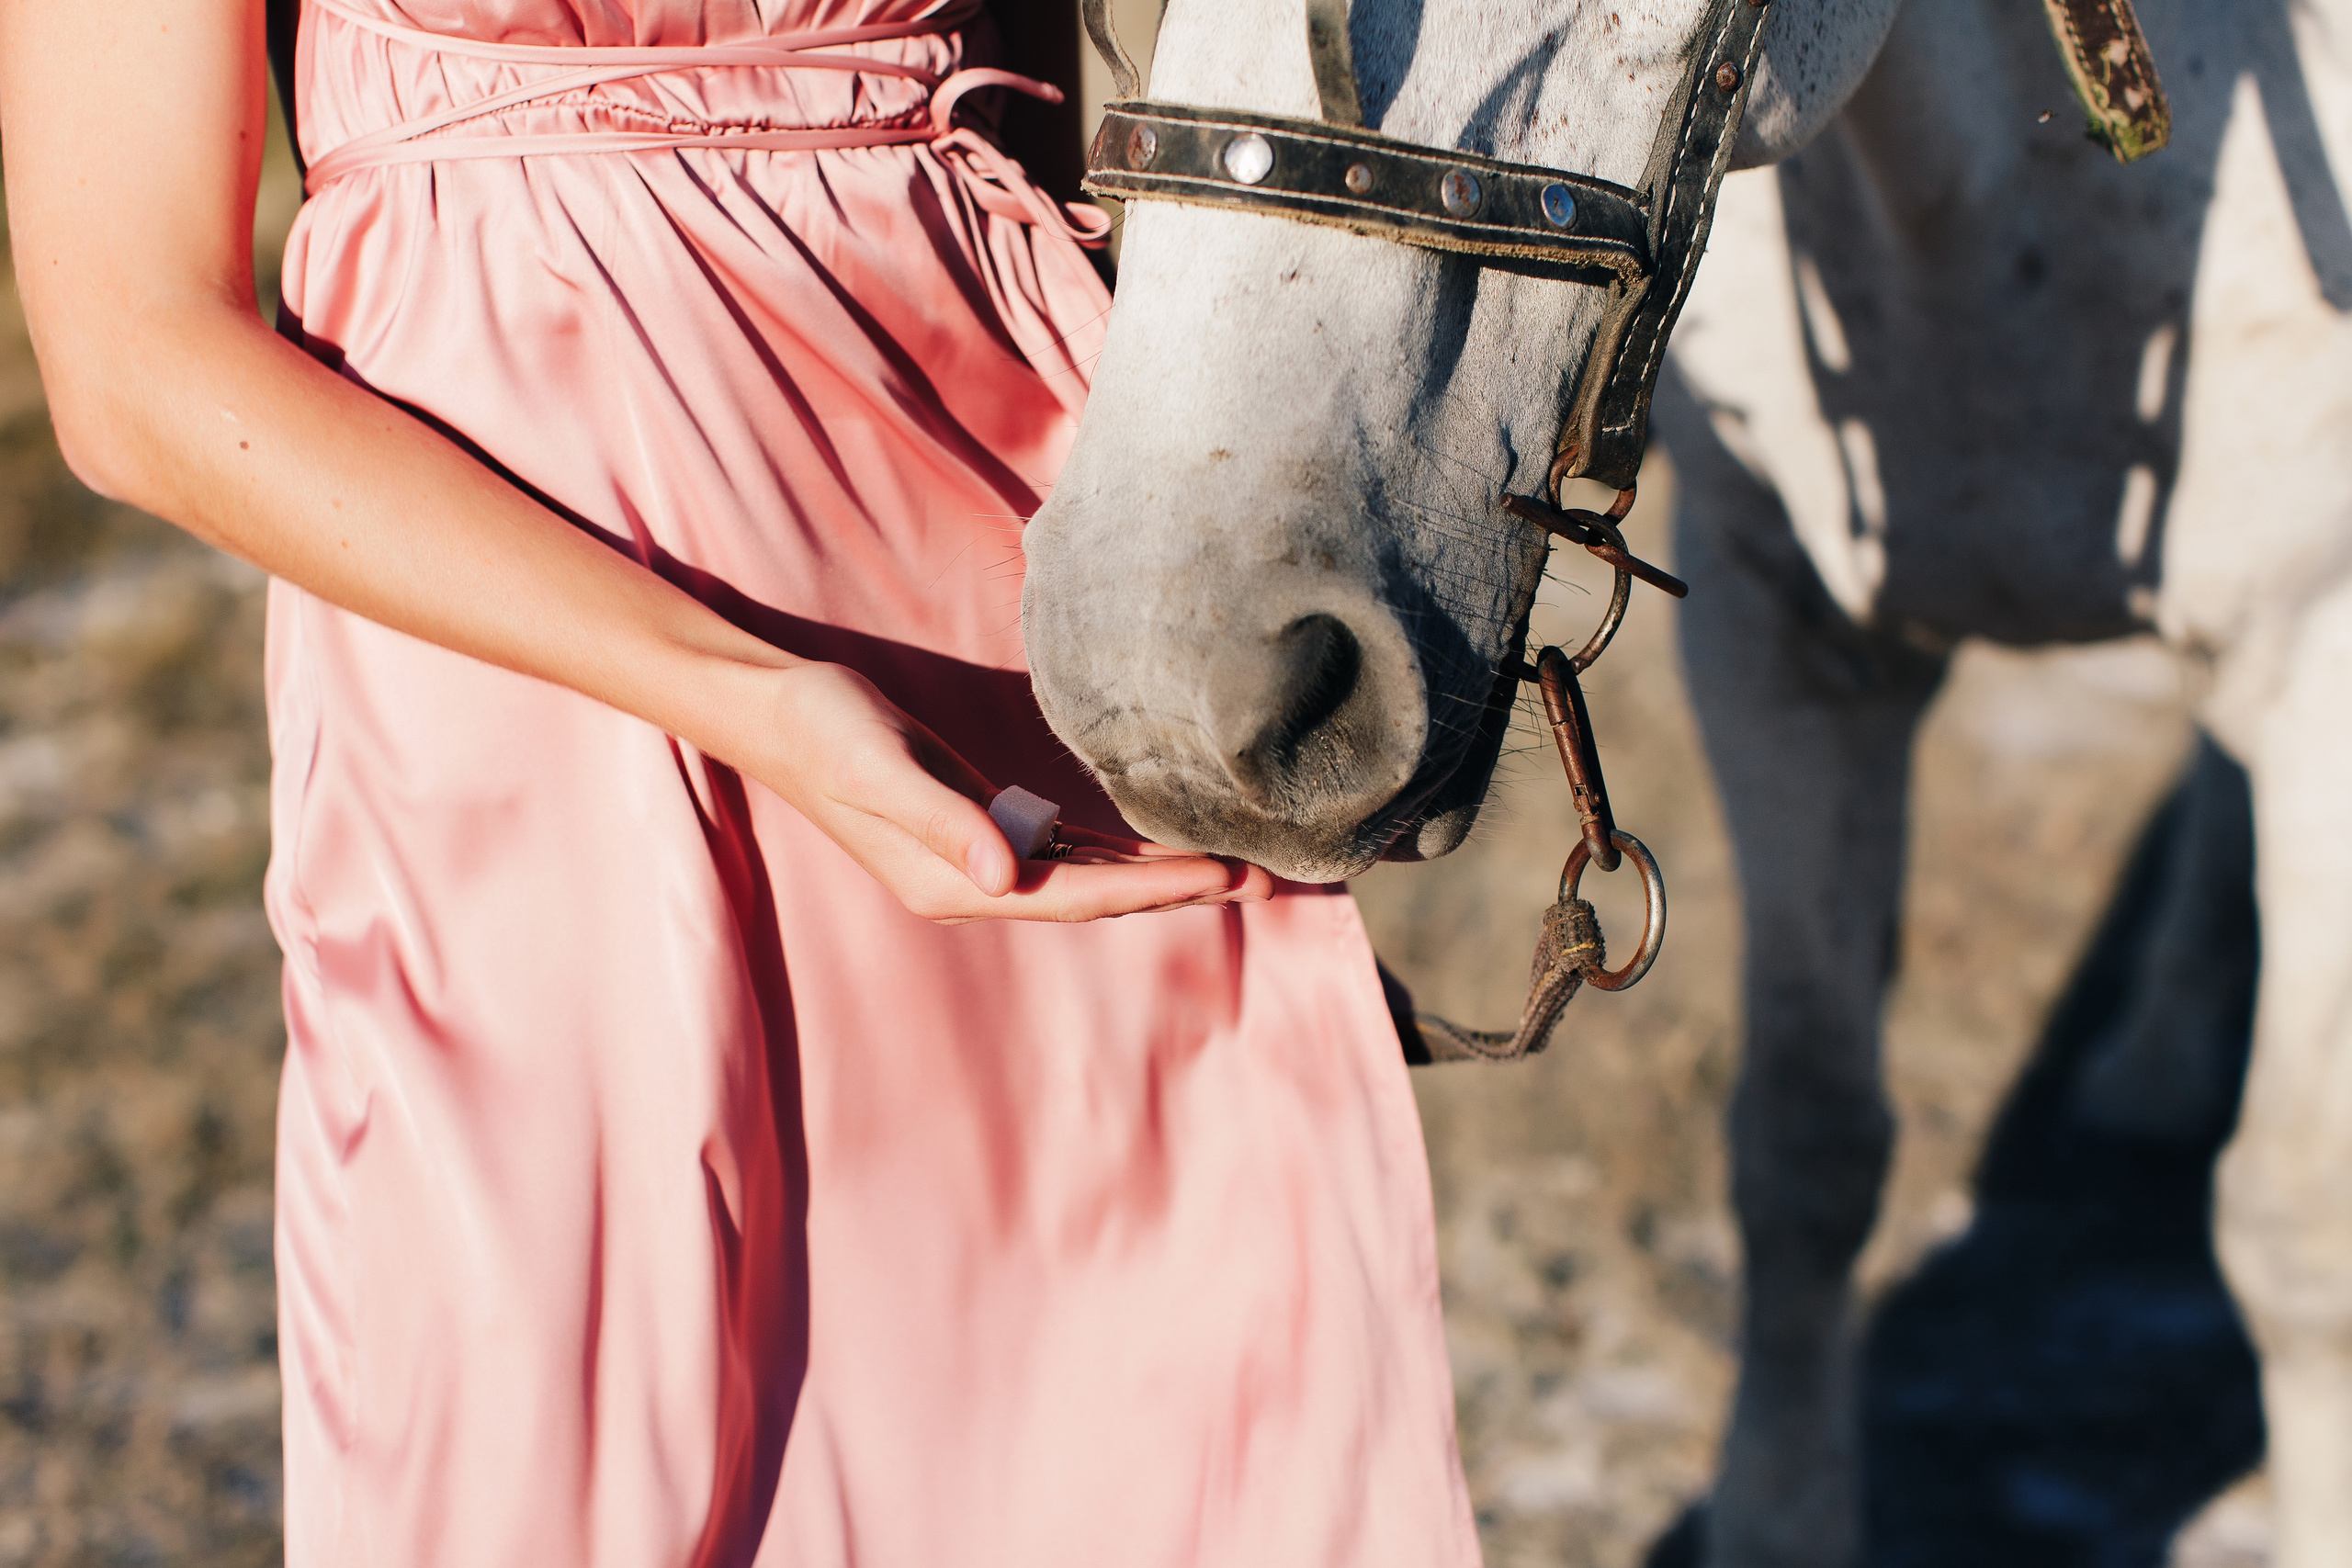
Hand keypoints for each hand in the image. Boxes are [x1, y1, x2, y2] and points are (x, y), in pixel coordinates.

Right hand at [745, 662, 1273, 923]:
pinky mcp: (979, 825)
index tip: (1225, 877)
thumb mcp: (882, 768)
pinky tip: (1163, 843)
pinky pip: (1066, 850)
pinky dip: (1119, 851)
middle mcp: (975, 882)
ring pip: (1089, 877)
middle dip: (1180, 889)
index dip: (1155, 889)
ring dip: (1160, 875)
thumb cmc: (824, 729)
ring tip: (1238, 868)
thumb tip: (1008, 876)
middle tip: (1268, 880)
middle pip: (1098, 896)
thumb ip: (945, 822)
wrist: (772, 708)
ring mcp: (978, 859)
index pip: (1078, 895)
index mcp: (955, 883)